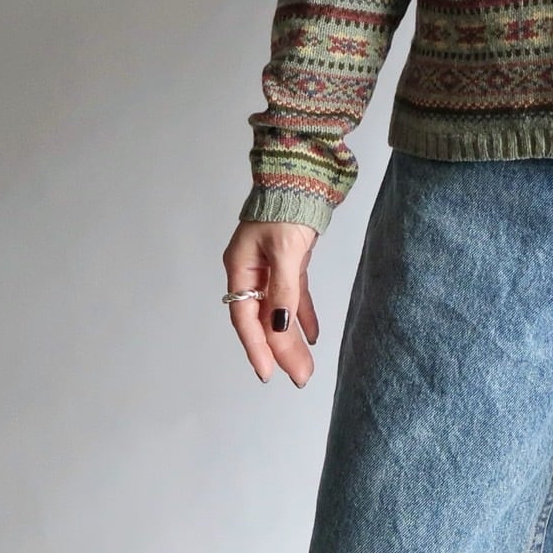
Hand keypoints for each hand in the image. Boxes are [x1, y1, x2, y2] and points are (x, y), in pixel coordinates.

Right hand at [222, 219, 320, 386]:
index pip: (246, 318)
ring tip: (306, 366)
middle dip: (280, 350)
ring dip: (292, 338)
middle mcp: (252, 270)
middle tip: (299, 377)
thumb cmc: (288, 205)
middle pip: (264, 318)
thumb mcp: (285, 249)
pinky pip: (294, 295)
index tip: (268, 374)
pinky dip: (303, 314)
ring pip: (280, 310)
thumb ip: (283, 289)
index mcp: (240, 267)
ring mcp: (270, 266)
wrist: (302, 174)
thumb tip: (281, 327)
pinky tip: (312, 335)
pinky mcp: (289, 261)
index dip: (257, 347)